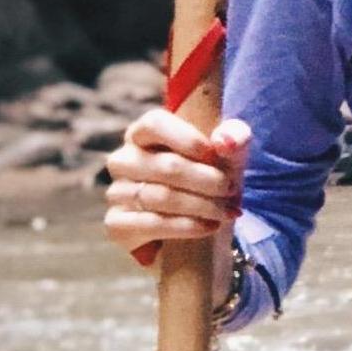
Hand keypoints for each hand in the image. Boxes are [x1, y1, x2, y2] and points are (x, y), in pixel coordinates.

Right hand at [100, 106, 246, 268]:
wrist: (196, 225)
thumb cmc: (209, 177)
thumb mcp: (227, 154)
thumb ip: (234, 137)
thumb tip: (225, 141)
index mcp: (143, 133)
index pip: (154, 124)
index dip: (186, 138)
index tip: (213, 153)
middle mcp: (124, 160)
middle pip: (165, 166)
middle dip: (206, 179)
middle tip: (231, 189)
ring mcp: (117, 193)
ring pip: (161, 197)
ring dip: (201, 205)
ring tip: (227, 211)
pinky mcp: (118, 225)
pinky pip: (150, 224)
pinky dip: (185, 226)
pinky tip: (209, 226)